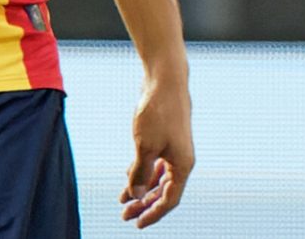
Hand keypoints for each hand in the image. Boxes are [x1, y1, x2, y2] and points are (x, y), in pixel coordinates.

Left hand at [120, 76, 193, 227]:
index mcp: (183, 166)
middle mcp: (181, 160)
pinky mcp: (165, 139)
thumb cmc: (157, 112)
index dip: (154, 214)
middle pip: (163, 191)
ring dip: (141, 189)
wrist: (164, 81)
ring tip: (122, 200)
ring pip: (157, 178)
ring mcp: (174, 150)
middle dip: (144, 204)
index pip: (169, 199)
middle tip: (124, 216)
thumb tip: (135, 195)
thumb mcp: (144, 145)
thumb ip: (139, 172)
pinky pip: (155, 164)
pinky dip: (142, 172)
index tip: (137, 224)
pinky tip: (127, 176)